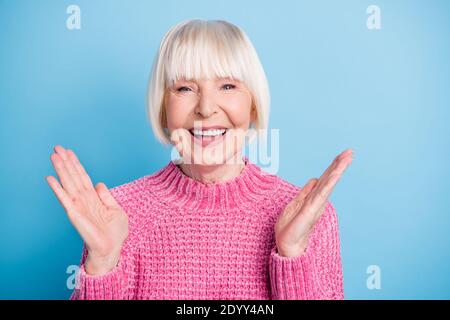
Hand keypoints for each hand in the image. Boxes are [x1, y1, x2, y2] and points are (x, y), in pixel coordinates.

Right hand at [46, 145, 127, 274]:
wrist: (111, 248)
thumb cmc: (115, 232)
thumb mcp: (116, 210)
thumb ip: (107, 196)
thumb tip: (99, 183)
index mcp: (94, 198)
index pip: (83, 177)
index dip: (76, 164)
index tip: (70, 152)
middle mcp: (84, 200)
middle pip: (73, 176)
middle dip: (66, 162)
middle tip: (57, 147)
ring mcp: (78, 206)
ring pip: (68, 183)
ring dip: (60, 169)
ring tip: (53, 156)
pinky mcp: (74, 214)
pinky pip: (64, 199)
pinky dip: (57, 188)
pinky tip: (50, 178)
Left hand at [275, 149, 353, 256]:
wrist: (287, 245)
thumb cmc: (289, 227)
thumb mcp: (295, 204)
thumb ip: (305, 192)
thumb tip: (314, 179)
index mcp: (313, 197)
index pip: (325, 178)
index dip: (333, 166)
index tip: (342, 154)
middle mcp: (318, 200)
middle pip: (330, 178)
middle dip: (340, 164)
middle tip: (350, 151)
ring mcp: (316, 204)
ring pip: (329, 183)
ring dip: (338, 170)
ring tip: (347, 157)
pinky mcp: (312, 209)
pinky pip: (322, 193)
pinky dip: (330, 182)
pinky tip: (336, 173)